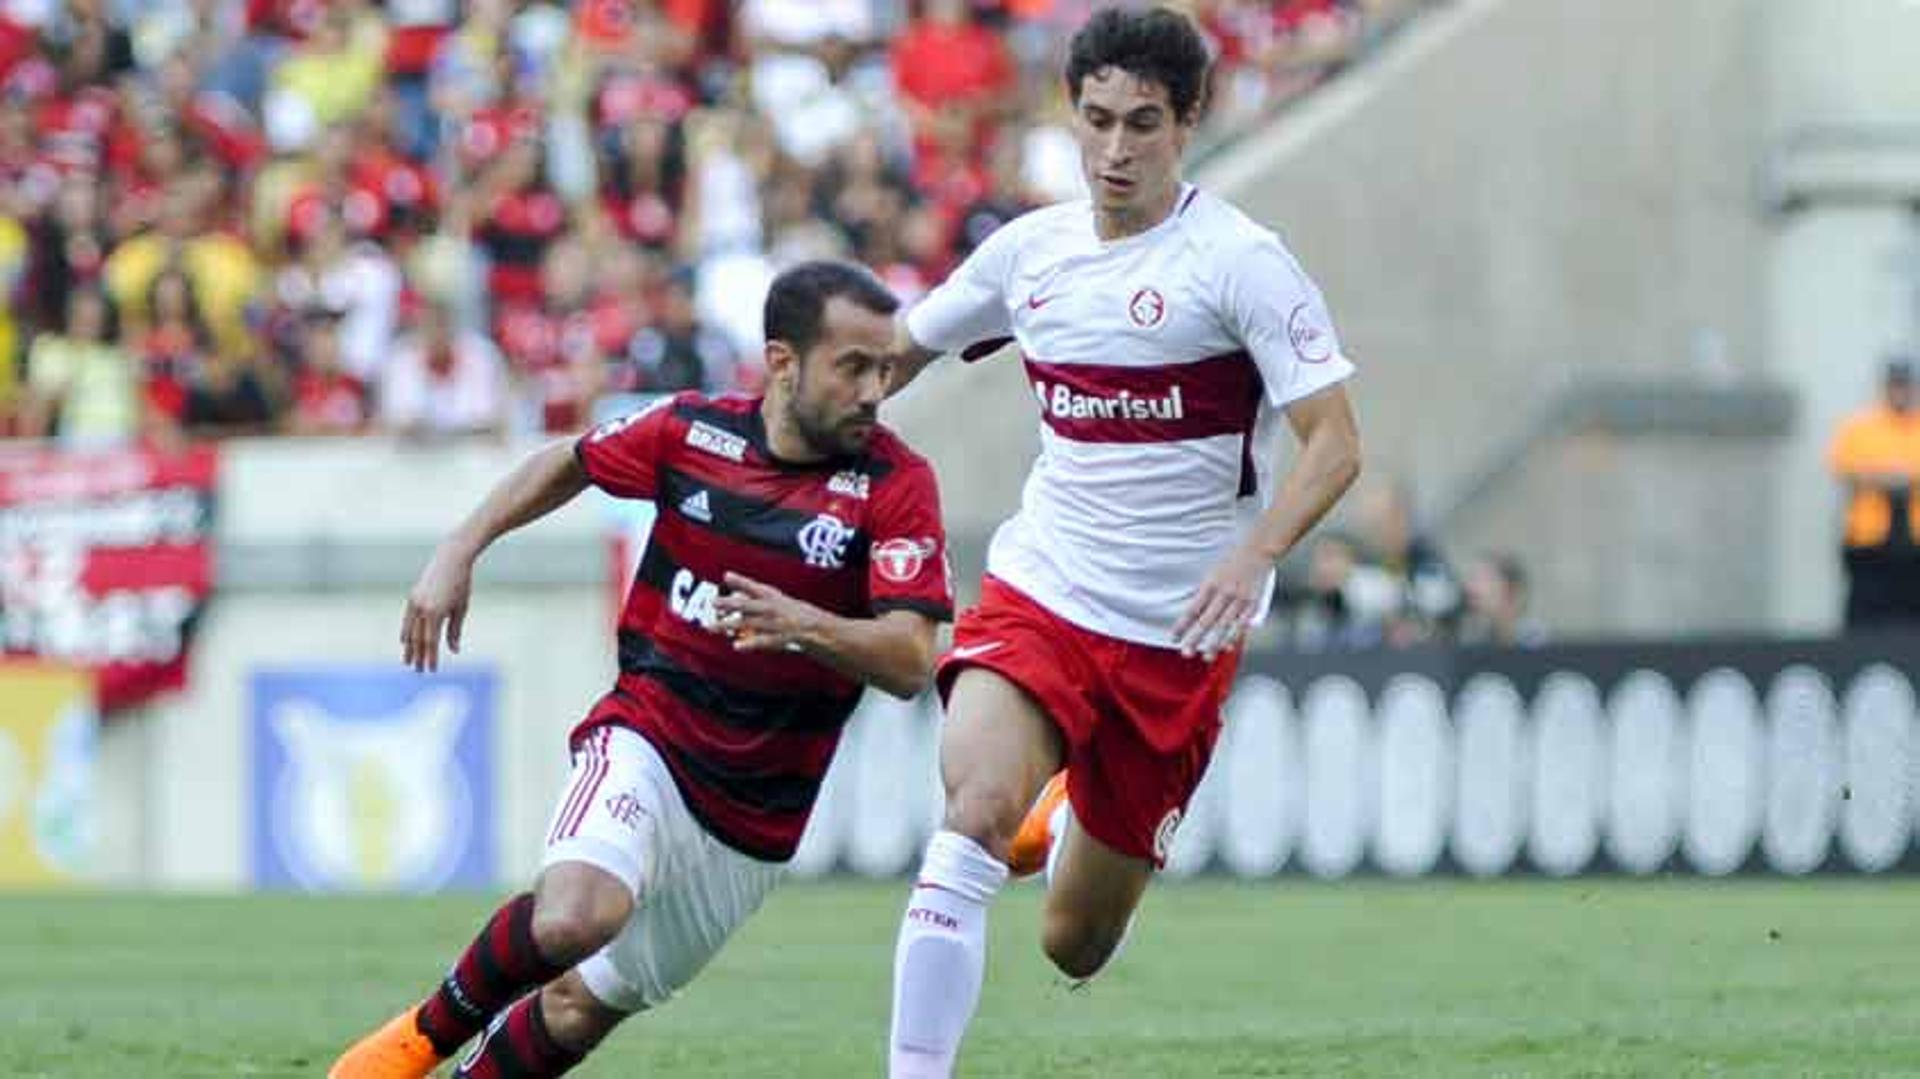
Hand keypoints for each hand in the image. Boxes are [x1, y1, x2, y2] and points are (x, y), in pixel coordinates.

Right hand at [401, 546, 474, 671]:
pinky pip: (407, 619)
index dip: (431, 657)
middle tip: (418, 671)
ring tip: (408, 661)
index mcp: (435, 613)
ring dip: (409, 647)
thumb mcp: (461, 608)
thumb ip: (454, 630)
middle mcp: (422, 608)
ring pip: (410, 630)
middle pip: (418, 638)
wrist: (451, 558)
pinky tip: (406, 641)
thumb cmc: (461, 584)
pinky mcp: (412, 596)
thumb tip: (454, 650)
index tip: (432, 670)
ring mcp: (415, 602)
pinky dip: (406, 631)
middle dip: (418, 656)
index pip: (431, 642)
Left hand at [715, 572, 821, 653]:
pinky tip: (736, 646)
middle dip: (730, 604)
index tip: (726, 576)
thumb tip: (726, 575)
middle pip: (748, 605)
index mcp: (772, 597)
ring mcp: (774, 624)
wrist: (814, 627)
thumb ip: (748, 587)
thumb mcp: (773, 595)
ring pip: (748, 624)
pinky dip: (749, 644)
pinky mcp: (778, 639)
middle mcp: (772, 608)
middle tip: (713, 602)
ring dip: (729, 626)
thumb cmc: (790, 610)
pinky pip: (762, 642)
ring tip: (711, 627)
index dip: (741, 581)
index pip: (755, 587)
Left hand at [1172, 545, 1272, 659]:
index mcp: (1210, 584)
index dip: (1182, 625)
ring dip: (1214, 643)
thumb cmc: (1231, 560)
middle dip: (1195, 638)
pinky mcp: (1252, 603)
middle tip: (1185, 653)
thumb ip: (1204, 590)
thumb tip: (1193, 611)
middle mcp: (1224, 593)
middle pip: (1206, 621)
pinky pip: (1242, 624)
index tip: (1173, 638)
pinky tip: (1227, 647)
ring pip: (1224, 626)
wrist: (1258, 549)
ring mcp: (1239, 599)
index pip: (1192, 609)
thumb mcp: (1212, 572)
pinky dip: (1234, 636)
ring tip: (1206, 657)